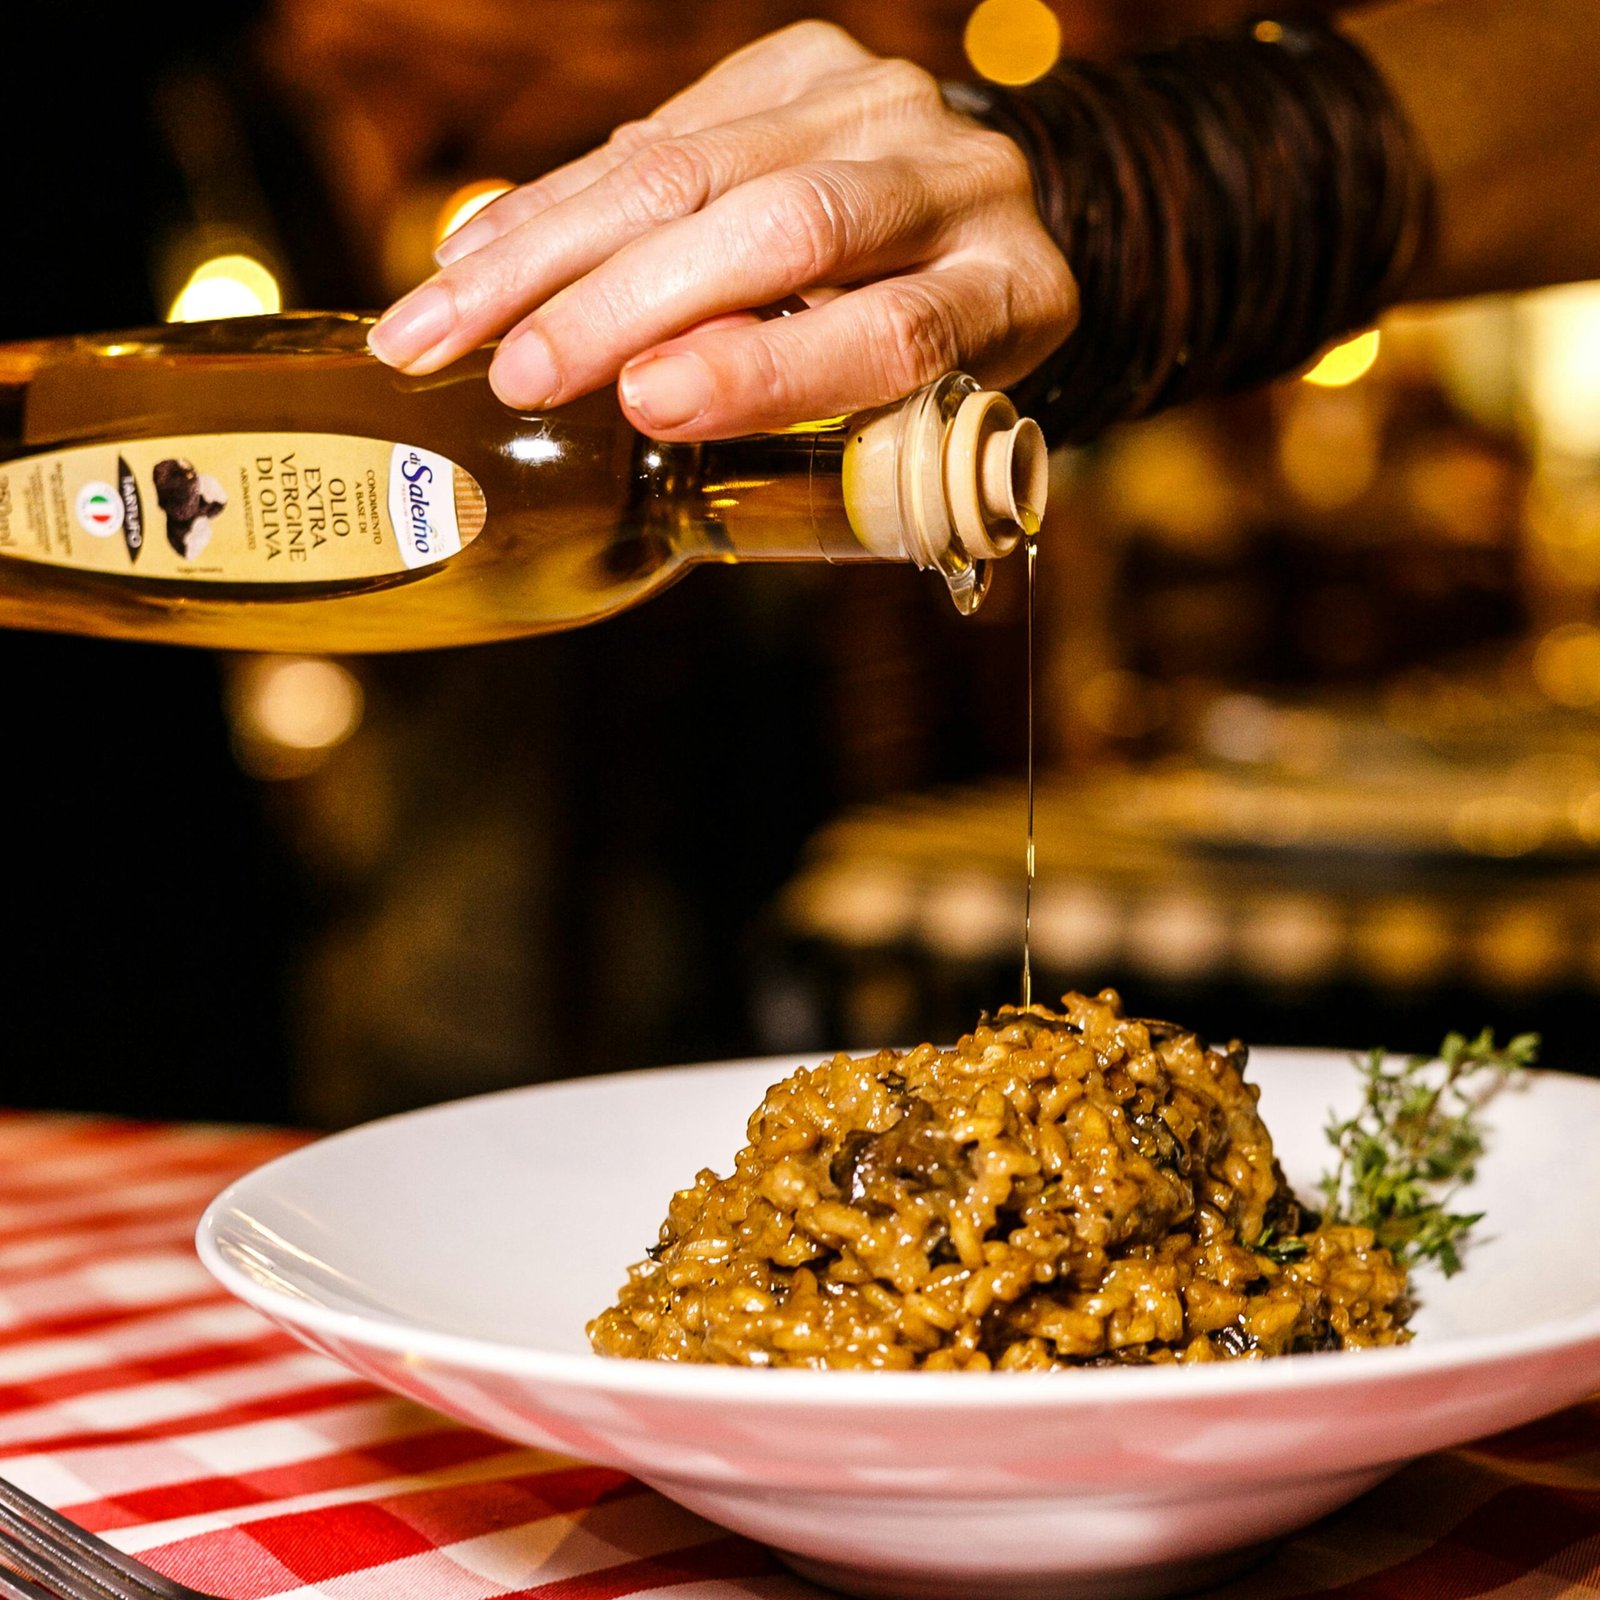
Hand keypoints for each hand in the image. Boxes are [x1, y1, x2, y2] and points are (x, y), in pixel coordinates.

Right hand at [366, 21, 1076, 438]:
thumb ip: (811, 412)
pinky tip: (471, 255)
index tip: (646, 406)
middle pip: (779, 228)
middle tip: (510, 376)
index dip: (767, 371)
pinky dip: (554, 200)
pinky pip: (655, 130)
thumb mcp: (907, 414)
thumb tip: (649, 394)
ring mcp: (874, 103)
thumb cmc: (936, 356)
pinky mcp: (801, 60)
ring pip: (692, 165)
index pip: (894, 331)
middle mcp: (954, 179)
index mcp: (1007, 293)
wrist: (971, 218)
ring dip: (546, 249)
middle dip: (624, 305)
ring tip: (434, 324)